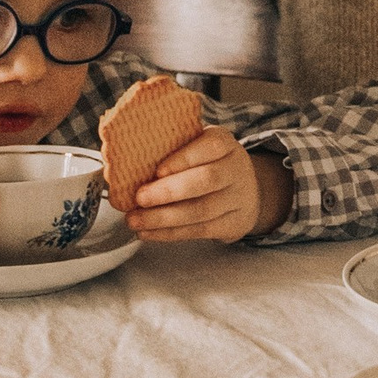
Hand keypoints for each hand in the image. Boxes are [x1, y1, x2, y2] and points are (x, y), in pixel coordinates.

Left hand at [123, 124, 288, 244]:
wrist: (249, 192)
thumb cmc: (209, 165)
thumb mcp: (200, 148)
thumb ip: (174, 150)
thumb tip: (128, 159)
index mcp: (225, 144)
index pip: (210, 147)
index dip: (184, 159)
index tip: (157, 171)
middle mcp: (236, 169)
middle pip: (206, 180)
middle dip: (169, 191)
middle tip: (140, 198)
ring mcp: (237, 199)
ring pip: (201, 211)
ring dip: (164, 218)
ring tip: (134, 220)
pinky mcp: (233, 224)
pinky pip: (200, 230)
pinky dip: (170, 234)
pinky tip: (148, 232)